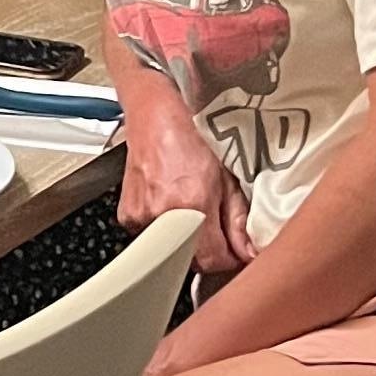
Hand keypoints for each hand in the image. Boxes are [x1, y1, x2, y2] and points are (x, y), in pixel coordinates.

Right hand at [116, 85, 247, 275]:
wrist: (156, 114)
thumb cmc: (193, 134)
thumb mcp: (229, 175)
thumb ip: (239, 220)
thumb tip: (248, 251)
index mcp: (190, 205)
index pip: (213, 261)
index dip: (230, 258)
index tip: (237, 248)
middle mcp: (160, 215)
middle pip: (192, 259)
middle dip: (209, 248)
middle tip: (217, 221)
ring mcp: (139, 217)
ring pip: (173, 248)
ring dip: (187, 237)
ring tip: (192, 205)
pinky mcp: (127, 216)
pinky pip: (153, 236)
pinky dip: (167, 227)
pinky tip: (171, 201)